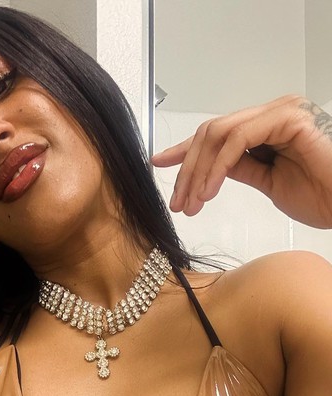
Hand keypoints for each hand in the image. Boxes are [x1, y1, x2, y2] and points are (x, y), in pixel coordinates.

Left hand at [151, 95, 331, 228]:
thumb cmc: (322, 196)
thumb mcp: (268, 184)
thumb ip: (240, 169)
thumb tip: (209, 170)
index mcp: (267, 128)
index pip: (216, 134)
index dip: (186, 150)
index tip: (159, 164)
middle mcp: (272, 114)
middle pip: (212, 132)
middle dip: (187, 169)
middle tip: (178, 202)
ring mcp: (280, 112)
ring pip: (219, 133)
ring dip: (198, 171)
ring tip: (191, 203)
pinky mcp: (288, 118)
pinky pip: (238, 139)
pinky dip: (217, 166)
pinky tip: (208, 191)